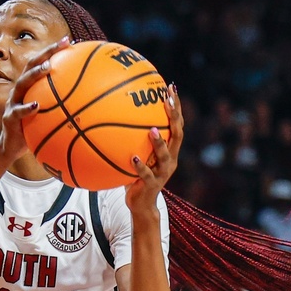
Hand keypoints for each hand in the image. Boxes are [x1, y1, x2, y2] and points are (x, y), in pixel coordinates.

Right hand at [0, 37, 70, 165]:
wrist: (11, 148)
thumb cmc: (34, 130)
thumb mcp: (48, 116)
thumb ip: (62, 107)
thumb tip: (90, 104)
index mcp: (30, 88)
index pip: (40, 63)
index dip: (53, 51)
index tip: (70, 41)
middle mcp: (20, 91)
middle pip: (30, 65)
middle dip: (46, 53)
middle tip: (61, 45)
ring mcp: (13, 103)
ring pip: (21, 84)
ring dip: (34, 74)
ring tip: (47, 68)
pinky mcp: (9, 118)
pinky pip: (17, 112)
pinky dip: (27, 108)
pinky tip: (37, 106)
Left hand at [126, 85, 183, 212]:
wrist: (141, 203)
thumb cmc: (135, 173)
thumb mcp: (136, 151)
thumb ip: (131, 136)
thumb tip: (113, 111)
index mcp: (170, 149)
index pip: (176, 123)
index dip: (176, 106)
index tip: (170, 87)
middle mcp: (170, 159)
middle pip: (177, 135)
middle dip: (174, 116)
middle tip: (167, 100)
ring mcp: (163, 172)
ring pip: (166, 156)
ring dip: (159, 143)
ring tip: (152, 130)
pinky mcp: (152, 185)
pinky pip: (147, 174)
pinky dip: (140, 166)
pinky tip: (133, 157)